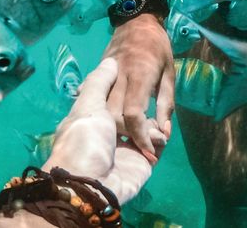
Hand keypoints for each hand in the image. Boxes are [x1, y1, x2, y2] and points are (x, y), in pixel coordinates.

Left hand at [44, 57, 166, 204]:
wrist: (91, 184)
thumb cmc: (84, 139)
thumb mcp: (88, 104)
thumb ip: (99, 83)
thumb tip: (110, 63)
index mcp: (95, 117)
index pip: (114, 97)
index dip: (124, 87)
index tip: (133, 73)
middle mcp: (110, 132)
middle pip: (133, 112)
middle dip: (143, 106)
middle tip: (150, 95)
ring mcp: (126, 149)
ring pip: (147, 128)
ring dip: (153, 124)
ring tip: (156, 121)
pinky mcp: (142, 163)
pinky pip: (156, 146)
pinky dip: (160, 139)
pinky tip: (161, 135)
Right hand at [102, 14, 174, 162]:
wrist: (137, 19)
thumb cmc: (158, 47)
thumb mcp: (170, 73)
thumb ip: (166, 104)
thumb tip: (164, 133)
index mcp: (140, 75)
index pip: (134, 112)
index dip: (140, 136)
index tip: (148, 151)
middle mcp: (119, 76)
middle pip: (113, 114)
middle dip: (124, 135)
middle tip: (138, 144)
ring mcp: (105, 74)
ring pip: (100, 108)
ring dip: (111, 126)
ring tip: (125, 135)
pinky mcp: (98, 73)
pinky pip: (93, 96)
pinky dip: (96, 111)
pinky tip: (100, 121)